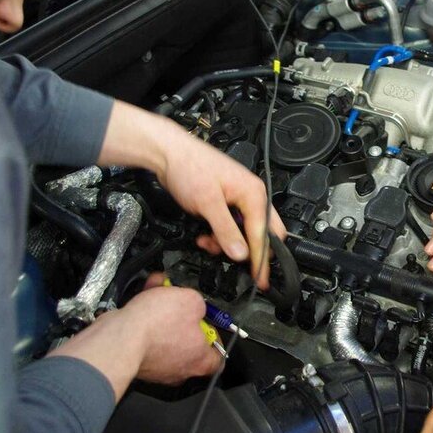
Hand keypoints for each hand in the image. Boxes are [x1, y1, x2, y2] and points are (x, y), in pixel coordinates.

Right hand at [121, 284, 222, 383]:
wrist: (119, 337)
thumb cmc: (157, 327)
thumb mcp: (192, 301)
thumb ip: (199, 303)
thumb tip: (194, 303)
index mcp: (199, 361)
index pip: (217, 358)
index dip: (216, 338)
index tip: (211, 324)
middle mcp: (178, 368)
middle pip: (188, 341)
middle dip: (183, 316)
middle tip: (180, 301)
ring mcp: (156, 366)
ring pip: (165, 334)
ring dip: (162, 311)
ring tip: (159, 290)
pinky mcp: (136, 358)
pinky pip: (146, 334)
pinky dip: (145, 315)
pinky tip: (145, 295)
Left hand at [163, 132, 285, 289]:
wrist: (168, 153)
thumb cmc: (189, 167)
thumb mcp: (207, 203)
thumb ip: (225, 230)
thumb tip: (241, 254)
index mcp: (253, 194)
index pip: (263, 234)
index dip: (261, 259)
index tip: (260, 279)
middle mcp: (251, 196)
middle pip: (263, 233)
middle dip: (248, 251)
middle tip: (238, 265)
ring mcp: (239, 200)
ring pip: (246, 233)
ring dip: (229, 243)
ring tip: (209, 243)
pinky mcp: (226, 203)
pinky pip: (233, 227)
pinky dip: (221, 236)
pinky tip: (206, 235)